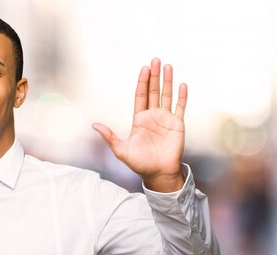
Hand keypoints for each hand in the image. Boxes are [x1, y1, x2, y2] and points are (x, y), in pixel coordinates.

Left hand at [92, 58, 186, 191]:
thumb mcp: (121, 150)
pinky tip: (182, 85)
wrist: (158, 173)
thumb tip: (94, 125)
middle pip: (154, 91)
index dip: (142, 82)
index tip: (144, 68)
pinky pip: (180, 107)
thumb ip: (109, 136)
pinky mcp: (178, 125)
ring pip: (167, 95)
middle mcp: (153, 116)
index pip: (141, 96)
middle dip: (154, 76)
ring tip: (168, 66)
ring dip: (168, 81)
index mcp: (139, 120)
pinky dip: (182, 96)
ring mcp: (166, 119)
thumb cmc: (139, 163)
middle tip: (155, 60)